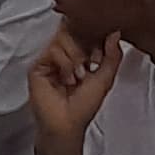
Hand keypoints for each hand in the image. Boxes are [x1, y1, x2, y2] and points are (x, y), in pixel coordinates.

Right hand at [27, 27, 125, 147]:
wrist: (66, 124)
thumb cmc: (83, 107)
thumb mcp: (106, 78)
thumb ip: (113, 55)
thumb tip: (115, 33)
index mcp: (81, 56)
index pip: (85, 32)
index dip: (94, 39)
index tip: (98, 57)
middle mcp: (65, 55)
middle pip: (73, 30)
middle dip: (85, 48)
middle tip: (88, 66)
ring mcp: (51, 59)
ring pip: (63, 37)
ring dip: (75, 58)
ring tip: (76, 77)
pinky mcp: (39, 64)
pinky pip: (53, 49)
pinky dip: (64, 64)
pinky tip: (66, 79)